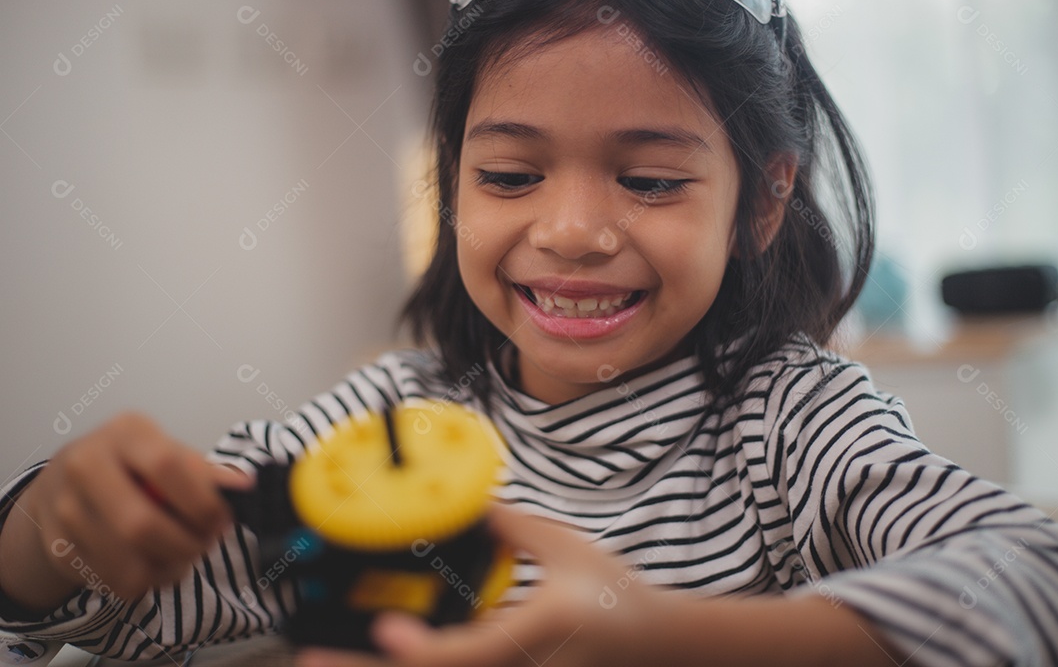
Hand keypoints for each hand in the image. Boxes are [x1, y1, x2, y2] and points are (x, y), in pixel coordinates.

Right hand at [1, 412, 251, 608]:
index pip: (166, 465)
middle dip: (186, 544)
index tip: (222, 519)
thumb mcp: (163, 450)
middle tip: (207, 543)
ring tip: (185, 552)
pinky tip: (156, 563)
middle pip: (140, 524)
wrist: (59, 485)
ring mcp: (65, 510)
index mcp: (124, 433)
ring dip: (171, 566)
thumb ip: (202, 470)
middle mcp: (85, 466)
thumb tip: (243, 487)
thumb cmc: (127, 465)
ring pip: (128, 563)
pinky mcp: (59, 549)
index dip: (201, 501)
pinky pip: (116, 581)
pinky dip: (149, 581)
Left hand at [298, 504, 670, 666]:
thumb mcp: (566, 549)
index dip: (420, 650)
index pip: (467, 654)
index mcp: (534, 633)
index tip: (384, 631)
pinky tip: (381, 656)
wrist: (651, 643)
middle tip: (309, 662)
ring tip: (327, 658)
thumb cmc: (614, 596)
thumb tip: (466, 504)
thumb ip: (512, 527)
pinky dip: (417, 666)